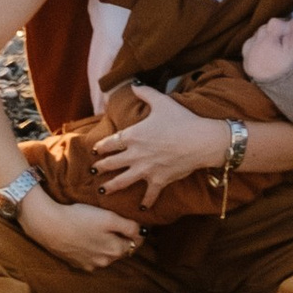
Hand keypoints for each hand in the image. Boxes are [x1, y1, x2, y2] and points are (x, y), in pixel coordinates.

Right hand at [21, 191, 141, 267]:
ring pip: (106, 254)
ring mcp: (90, 265)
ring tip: (100, 229)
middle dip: (121, 238)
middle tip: (116, 223)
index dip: (136, 231)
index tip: (133, 221)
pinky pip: (91, 256)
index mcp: (115, 251)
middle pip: (121, 249)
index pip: (135, 242)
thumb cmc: (80, 219)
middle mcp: (105, 262)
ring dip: (107, 244)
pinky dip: (92, 248)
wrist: (50, 226)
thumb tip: (142, 232)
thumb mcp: (109, 218)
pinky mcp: (77, 263)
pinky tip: (86, 236)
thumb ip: (129, 226)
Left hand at [92, 86, 219, 198]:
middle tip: (93, 171)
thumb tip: (134, 84)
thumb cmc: (181, 120)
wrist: (199, 140)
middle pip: (111, 163)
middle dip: (100, 168)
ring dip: (111, 186)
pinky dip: (145, 202)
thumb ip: (145, 92)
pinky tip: (141, 208)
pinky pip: (149, 195)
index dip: (101, 147)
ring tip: (102, 191)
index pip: (110, 143)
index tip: (95, 151)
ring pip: (122, 181)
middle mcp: (135, 154)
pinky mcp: (158, 181)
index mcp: (133, 135)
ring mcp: (146, 170)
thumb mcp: (161, 102)